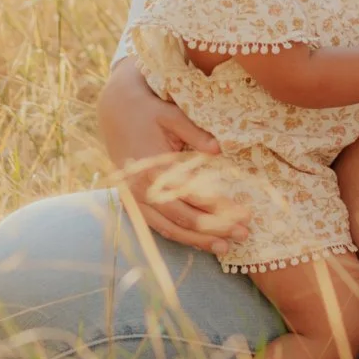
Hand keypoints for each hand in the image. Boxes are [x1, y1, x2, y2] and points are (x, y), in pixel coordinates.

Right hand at [99, 59, 250, 255]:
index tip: (244, 214)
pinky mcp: (133, 201)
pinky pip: (156, 225)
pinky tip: (198, 242)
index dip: (220, 209)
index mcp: (154, 167)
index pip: (192, 196)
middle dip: (215, 229)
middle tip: (244, 235)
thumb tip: (219, 151)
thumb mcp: (171, 114)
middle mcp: (142, 188)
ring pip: (169, 228)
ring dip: (197, 241)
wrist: (114, 111)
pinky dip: (178, 236)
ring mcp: (135, 198)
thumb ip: (194, 133)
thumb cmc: (147, 111)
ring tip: (225, 248)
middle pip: (183, 218)